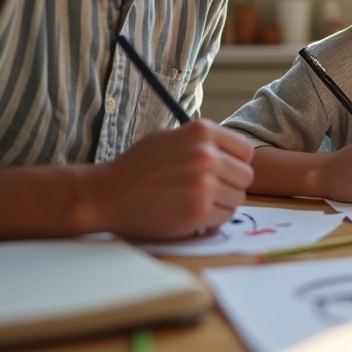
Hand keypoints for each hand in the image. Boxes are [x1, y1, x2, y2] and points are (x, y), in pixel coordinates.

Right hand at [88, 119, 254, 239]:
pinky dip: (211, 219)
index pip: (245, 151)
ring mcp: (203, 185)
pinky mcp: (198, 212)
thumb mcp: (169, 137)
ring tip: (196, 201)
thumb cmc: (137, 166)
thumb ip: (202, 141)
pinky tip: (190, 213)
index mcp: (202, 132)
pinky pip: (224, 217)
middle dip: (230, 184)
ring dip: (222, 203)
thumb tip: (231, 152)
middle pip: (246, 176)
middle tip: (208, 190)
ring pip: (238, 198)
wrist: (106, 195)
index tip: (223, 171)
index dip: (236, 163)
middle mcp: (206, 155)